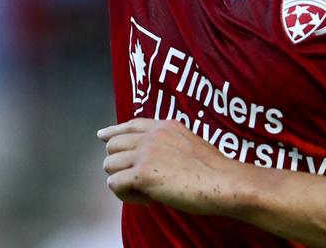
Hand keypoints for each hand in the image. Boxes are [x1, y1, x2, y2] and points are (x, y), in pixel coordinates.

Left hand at [97, 118, 242, 214]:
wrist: (223, 181)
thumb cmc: (214, 170)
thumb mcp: (190, 142)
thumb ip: (170, 143)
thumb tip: (156, 157)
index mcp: (163, 126)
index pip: (130, 124)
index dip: (113, 131)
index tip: (102, 136)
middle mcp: (151, 135)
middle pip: (113, 145)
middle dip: (119, 163)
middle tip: (137, 180)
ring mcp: (145, 153)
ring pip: (109, 165)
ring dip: (122, 181)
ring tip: (144, 192)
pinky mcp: (142, 174)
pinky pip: (114, 184)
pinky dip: (126, 196)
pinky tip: (147, 200)